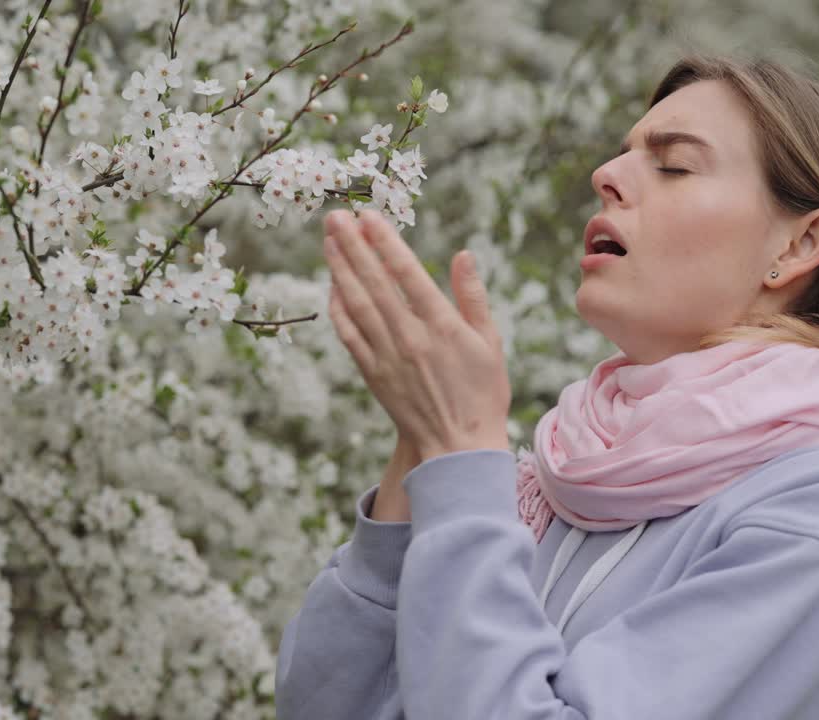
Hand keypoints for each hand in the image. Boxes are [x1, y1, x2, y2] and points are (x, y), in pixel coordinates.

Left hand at [323, 209, 510, 460]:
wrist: (458, 446)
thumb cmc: (482, 393)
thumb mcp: (490, 342)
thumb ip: (473, 297)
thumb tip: (462, 255)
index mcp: (441, 325)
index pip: (406, 272)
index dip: (385, 242)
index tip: (369, 216)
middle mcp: (409, 336)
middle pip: (374, 282)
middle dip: (353, 245)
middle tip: (336, 216)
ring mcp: (386, 356)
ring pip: (356, 304)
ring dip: (339, 269)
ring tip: (328, 241)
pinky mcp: (372, 374)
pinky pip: (349, 335)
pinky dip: (338, 308)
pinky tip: (332, 286)